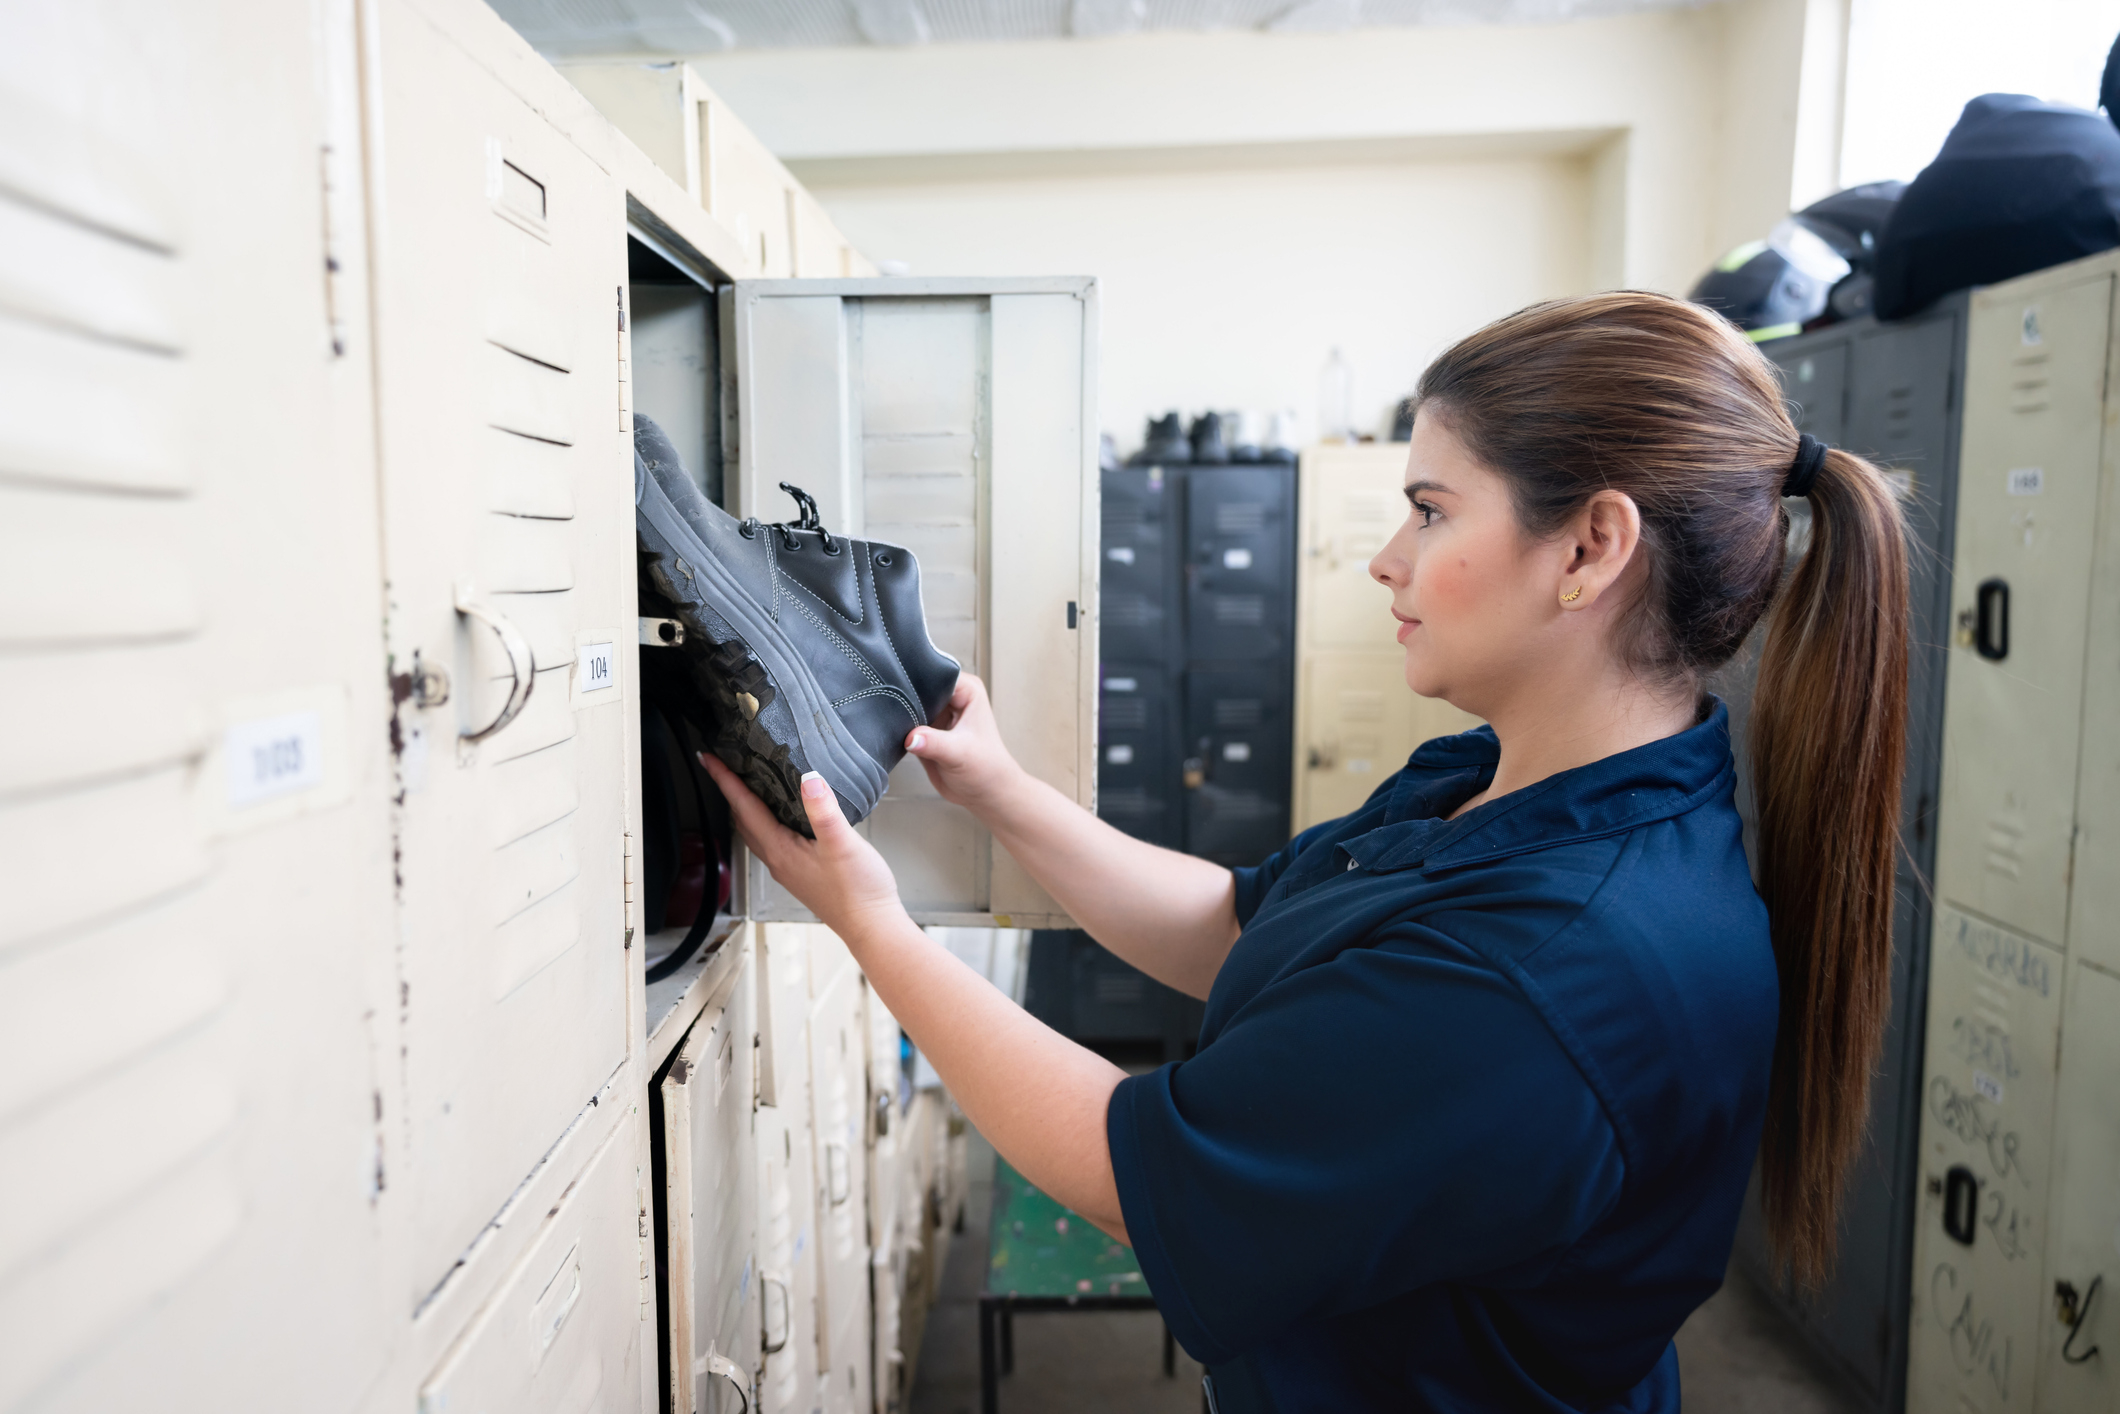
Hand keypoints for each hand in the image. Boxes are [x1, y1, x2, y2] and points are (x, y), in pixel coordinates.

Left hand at [699, 753, 907, 940]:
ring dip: (745, 807)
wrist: (871, 926)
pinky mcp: (801, 873)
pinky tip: (780, 815)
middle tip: (722, 765)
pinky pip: (772, 841)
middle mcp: (777, 861)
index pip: (744, 808)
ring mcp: (788, 869)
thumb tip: (808, 778)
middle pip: (743, 820)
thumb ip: (824, 811)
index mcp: (780, 850)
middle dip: (729, 791)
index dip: (725, 780)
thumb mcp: (843, 844)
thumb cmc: (859, 890)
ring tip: (744, 784)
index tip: (708, 758)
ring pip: (755, 832)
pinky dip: (765, 821)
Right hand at [903, 675, 1027, 816]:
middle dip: (906, 698)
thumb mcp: (961, 754)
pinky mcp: (925, 732)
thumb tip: (911, 737)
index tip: (902, 691)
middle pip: (919, 687)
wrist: (985, 795)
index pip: (936, 674)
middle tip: (891, 709)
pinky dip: (898, 729)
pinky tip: (892, 734)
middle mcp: (951, 699)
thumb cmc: (987, 770)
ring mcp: (938, 715)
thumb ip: (935, 743)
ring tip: (892, 723)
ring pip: (909, 705)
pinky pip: (905, 724)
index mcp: (967, 691)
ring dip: (900, 715)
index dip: (918, 681)